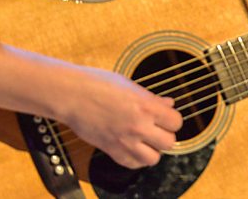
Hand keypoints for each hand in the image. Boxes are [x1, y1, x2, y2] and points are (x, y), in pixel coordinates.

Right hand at [58, 65, 182, 167]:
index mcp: (146, 106)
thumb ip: (152, 99)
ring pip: (154, 158)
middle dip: (165, 135)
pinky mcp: (111, 150)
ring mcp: (125, 140)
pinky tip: (133, 147)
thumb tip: (169, 104)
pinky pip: (133, 164)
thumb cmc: (99, 84)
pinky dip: (136, 159)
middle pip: (169, 142)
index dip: (172, 119)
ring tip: (145, 140)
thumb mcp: (131, 86)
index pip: (176, 122)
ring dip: (152, 150)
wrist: (71, 95)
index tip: (165, 117)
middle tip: (156, 129)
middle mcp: (138, 125)